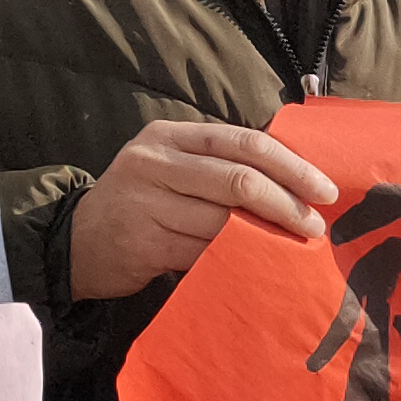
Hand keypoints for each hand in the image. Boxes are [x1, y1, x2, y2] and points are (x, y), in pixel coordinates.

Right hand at [68, 119, 338, 300]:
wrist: (76, 242)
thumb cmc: (141, 203)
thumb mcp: (172, 167)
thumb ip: (220, 165)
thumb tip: (296, 181)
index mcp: (170, 136)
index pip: (244, 142)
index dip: (291, 166)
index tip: (324, 190)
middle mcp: (155, 163)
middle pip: (239, 180)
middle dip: (287, 204)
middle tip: (315, 226)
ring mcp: (145, 203)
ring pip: (224, 221)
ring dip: (266, 237)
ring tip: (291, 247)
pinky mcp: (143, 243)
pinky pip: (204, 253)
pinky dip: (235, 259)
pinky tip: (255, 264)